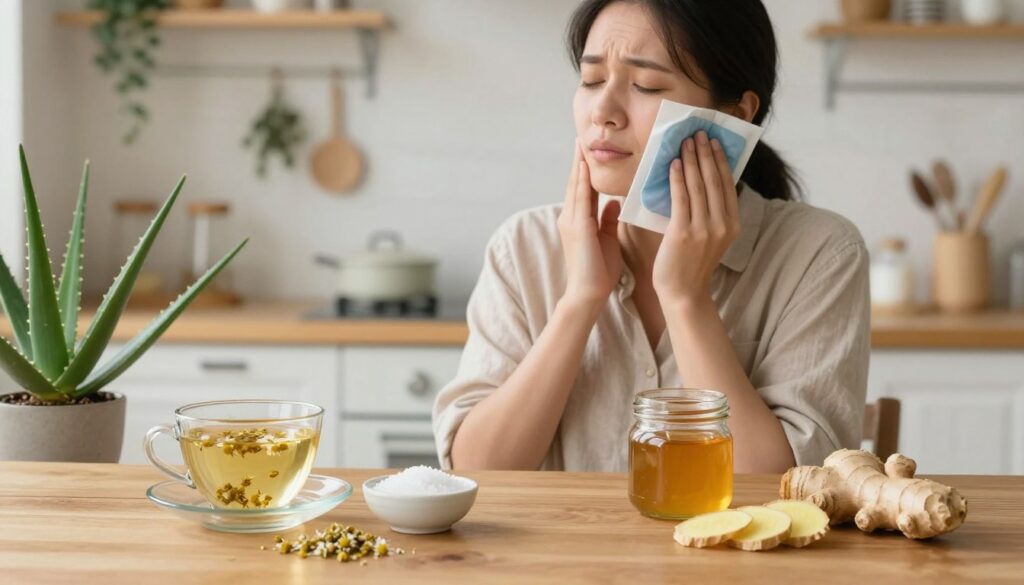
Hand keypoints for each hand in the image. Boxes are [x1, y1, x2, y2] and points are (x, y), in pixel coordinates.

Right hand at [557, 139, 621, 309]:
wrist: (587, 294)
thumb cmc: (599, 272)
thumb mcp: (607, 240)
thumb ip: (608, 220)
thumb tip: (613, 202)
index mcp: (578, 221)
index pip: (583, 190)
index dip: (584, 171)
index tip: (587, 152)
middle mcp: (570, 218)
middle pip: (575, 183)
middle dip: (578, 161)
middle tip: (580, 139)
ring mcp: (571, 222)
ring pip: (575, 187)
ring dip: (578, 165)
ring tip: (580, 145)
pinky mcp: (578, 228)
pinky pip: (581, 199)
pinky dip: (583, 181)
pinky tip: (585, 167)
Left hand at [652, 131, 740, 304]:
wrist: (683, 292)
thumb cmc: (691, 263)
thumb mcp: (710, 236)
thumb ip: (709, 213)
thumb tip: (699, 180)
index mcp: (733, 224)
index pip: (727, 184)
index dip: (720, 160)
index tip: (713, 141)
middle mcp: (722, 225)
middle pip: (714, 180)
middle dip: (706, 153)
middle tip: (698, 133)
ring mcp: (704, 229)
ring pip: (698, 186)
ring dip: (692, 159)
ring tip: (686, 142)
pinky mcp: (683, 233)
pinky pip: (681, 198)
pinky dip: (678, 178)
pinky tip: (674, 164)